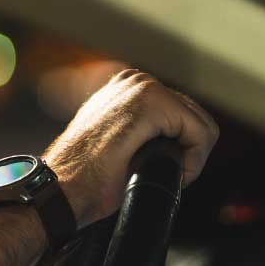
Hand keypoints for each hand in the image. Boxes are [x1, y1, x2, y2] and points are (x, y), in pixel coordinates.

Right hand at [43, 69, 219, 227]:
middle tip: (161, 174)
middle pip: (196, 118)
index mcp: (126, 86)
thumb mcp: (112, 140)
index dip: (179, 148)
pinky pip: (201, 134)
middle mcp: (135, 79)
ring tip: (160, 173)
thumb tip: (163, 137)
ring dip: (190, 156)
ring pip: (202, 126)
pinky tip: (169, 172)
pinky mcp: (153, 102)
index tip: (156, 166)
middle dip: (187, 151)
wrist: (63, 186)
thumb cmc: (82, 174)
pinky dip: (193, 161)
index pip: (182, 114)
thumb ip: (137, 128)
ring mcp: (143, 86)